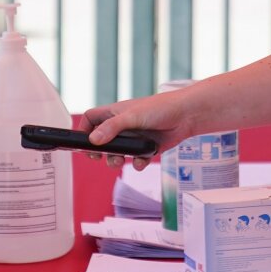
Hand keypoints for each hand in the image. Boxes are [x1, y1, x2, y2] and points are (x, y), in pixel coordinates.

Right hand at [79, 90, 199, 169]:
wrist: (187, 116)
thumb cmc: (160, 108)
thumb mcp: (132, 117)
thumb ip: (112, 128)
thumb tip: (93, 141)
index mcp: (115, 113)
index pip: (91, 119)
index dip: (84, 130)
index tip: (83, 143)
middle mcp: (123, 125)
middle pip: (103, 141)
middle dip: (101, 152)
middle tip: (101, 158)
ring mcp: (135, 137)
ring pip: (119, 153)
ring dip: (117, 160)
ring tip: (121, 162)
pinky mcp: (147, 147)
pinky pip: (137, 160)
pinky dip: (138, 163)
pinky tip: (143, 161)